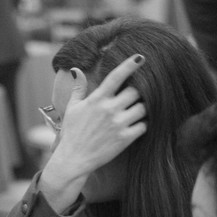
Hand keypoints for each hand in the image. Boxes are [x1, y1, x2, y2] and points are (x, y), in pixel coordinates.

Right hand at [41, 53, 147, 204]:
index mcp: (97, 99)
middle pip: (136, 91)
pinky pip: (144, 126)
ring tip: (137, 110)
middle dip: (140, 91)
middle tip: (137, 95)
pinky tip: (138, 124)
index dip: (130, 65)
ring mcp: (118, 124)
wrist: (74, 159)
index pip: (116, 77)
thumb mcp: (72, 108)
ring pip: (143, 108)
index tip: (141, 57)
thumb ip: (79, 88)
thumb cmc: (72, 133)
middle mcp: (109, 109)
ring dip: (143, 107)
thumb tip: (77, 70)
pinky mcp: (125, 139)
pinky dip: (143, 124)